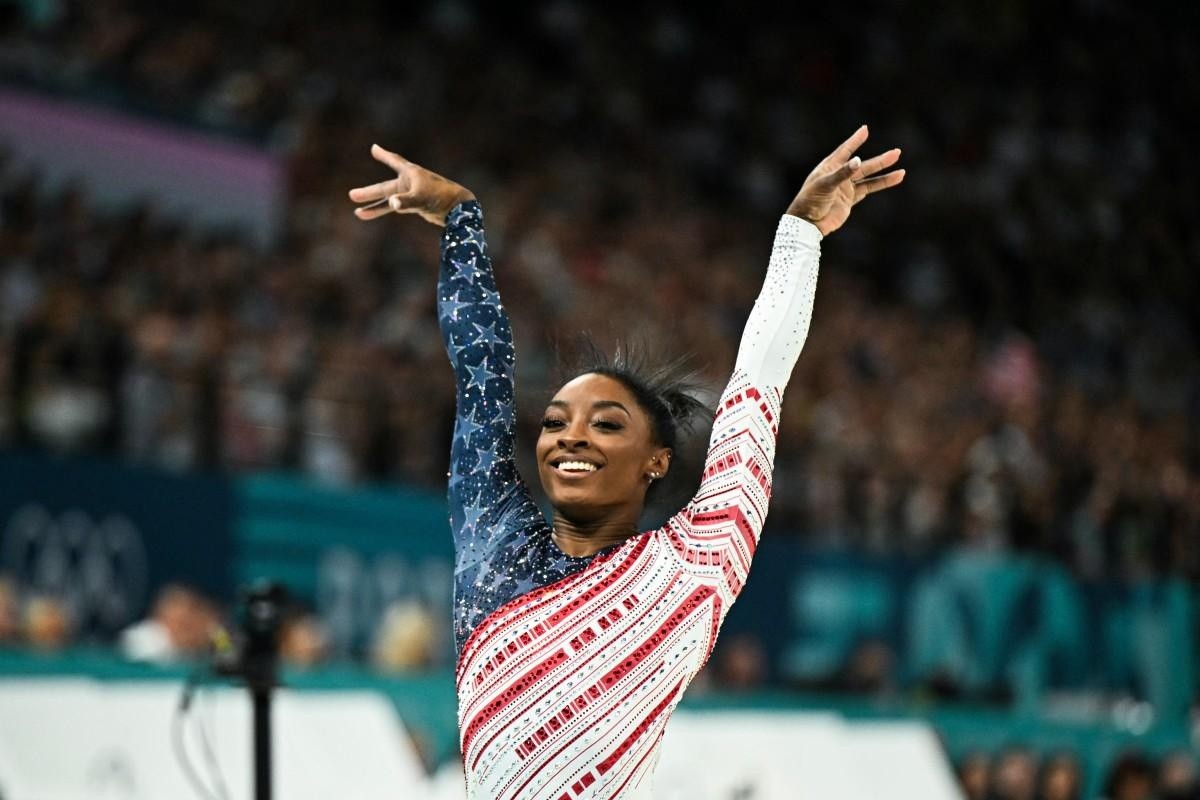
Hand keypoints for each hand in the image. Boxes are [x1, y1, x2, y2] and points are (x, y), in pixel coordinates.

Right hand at [348, 145, 474, 225]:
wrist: (457, 210)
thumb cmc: (440, 198)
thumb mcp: (420, 199)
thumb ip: (405, 202)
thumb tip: (391, 204)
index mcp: (411, 174)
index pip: (394, 161)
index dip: (384, 155)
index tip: (374, 148)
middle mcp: (409, 182)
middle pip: (384, 187)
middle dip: (369, 192)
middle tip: (352, 195)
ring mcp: (412, 194)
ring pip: (388, 199)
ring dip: (374, 206)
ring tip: (358, 213)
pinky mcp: (415, 205)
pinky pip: (396, 207)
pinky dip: (385, 209)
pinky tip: (372, 213)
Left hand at [786, 125, 904, 235]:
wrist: (808, 223)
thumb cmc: (810, 201)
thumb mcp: (825, 185)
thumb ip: (842, 173)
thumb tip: (858, 160)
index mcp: (829, 167)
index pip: (845, 150)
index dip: (855, 140)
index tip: (865, 129)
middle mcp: (839, 175)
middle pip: (863, 165)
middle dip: (880, 160)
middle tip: (897, 152)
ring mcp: (846, 187)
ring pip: (869, 178)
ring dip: (884, 174)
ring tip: (901, 170)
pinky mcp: (849, 199)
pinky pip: (868, 189)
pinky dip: (881, 185)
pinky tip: (893, 179)